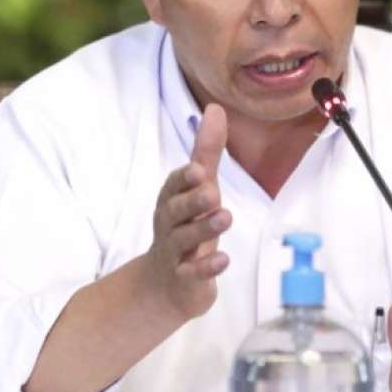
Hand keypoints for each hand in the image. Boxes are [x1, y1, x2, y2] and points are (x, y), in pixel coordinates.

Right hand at [143, 103, 231, 320]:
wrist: (166, 283)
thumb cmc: (186, 225)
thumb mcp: (198, 188)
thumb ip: (207, 152)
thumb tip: (215, 108)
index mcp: (171, 200)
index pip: (173, 186)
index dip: (183, 178)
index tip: (197, 170)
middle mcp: (169, 224)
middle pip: (175, 211)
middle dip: (192, 201)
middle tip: (212, 192)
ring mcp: (175, 252)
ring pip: (184, 240)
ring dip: (203, 229)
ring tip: (225, 217)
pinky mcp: (184, 278)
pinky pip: (192, 273)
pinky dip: (205, 268)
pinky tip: (223, 260)